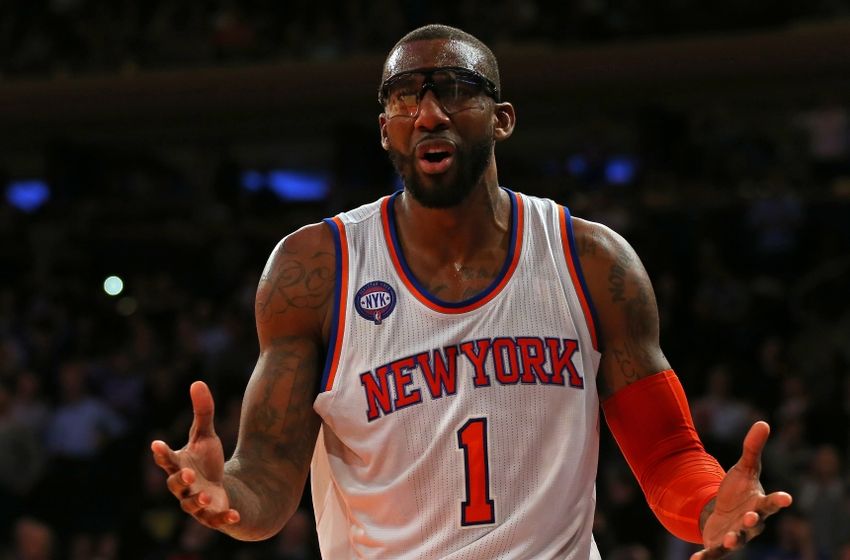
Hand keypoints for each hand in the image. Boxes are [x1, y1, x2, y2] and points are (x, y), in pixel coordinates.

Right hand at [151, 381, 240, 528]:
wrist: (216, 488)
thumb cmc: (205, 461)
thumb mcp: (206, 436)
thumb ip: (203, 412)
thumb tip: (198, 382)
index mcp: (179, 465)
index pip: (167, 459)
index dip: (162, 453)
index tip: (156, 444)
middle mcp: (184, 486)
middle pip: (176, 485)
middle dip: (182, 481)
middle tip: (190, 474)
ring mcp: (195, 502)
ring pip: (191, 506)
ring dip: (197, 501)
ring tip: (206, 495)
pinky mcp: (210, 515)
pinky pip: (214, 519)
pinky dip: (223, 518)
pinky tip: (235, 515)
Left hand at [690, 421, 792, 558]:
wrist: (724, 511)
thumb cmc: (739, 490)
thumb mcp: (744, 468)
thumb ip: (752, 448)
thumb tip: (763, 422)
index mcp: (758, 503)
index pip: (771, 501)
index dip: (778, 500)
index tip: (787, 498)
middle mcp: (750, 522)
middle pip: (755, 523)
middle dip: (754, 521)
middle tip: (752, 518)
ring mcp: (736, 534)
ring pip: (738, 539)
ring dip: (734, 540)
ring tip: (730, 540)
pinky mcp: (720, 543)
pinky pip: (714, 552)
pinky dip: (705, 556)